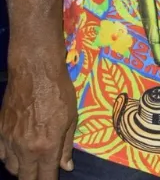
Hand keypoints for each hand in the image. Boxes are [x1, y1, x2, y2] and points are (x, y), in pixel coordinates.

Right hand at [0, 55, 77, 178]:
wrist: (34, 72)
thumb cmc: (59, 93)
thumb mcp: (71, 119)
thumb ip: (66, 146)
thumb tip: (67, 167)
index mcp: (46, 146)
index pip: (45, 176)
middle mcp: (25, 148)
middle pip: (25, 176)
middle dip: (34, 178)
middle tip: (41, 175)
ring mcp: (9, 140)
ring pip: (11, 166)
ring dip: (21, 169)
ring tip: (31, 164)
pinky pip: (1, 153)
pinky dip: (8, 157)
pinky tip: (16, 153)